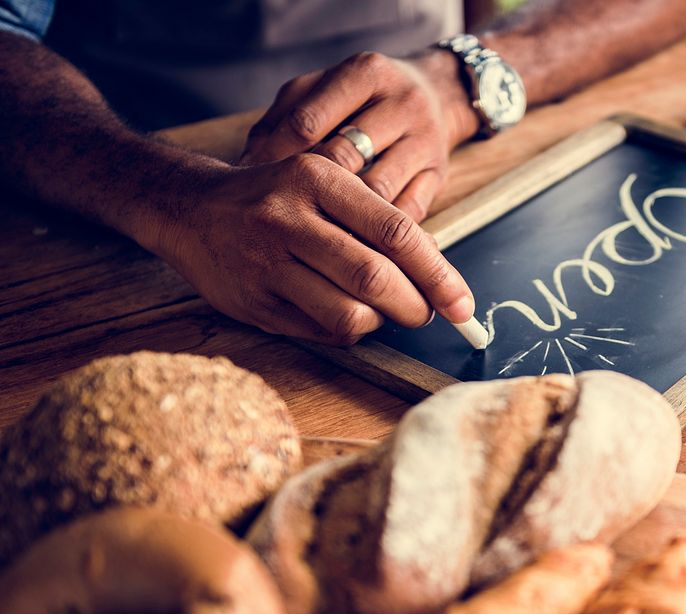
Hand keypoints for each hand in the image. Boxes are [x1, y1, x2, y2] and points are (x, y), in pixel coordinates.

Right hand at [148, 154, 474, 345]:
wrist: (191, 210)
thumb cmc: (277, 198)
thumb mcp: (324, 181)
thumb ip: (373, 219)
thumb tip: (437, 273)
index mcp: (317, 177)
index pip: (396, 232)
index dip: (438, 274)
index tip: (464, 304)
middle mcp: (289, 219)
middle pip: (375, 278)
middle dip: (415, 306)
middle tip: (427, 313)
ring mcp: (266, 265)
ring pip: (349, 315)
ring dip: (380, 323)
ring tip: (382, 311)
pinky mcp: (254, 304)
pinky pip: (321, 333)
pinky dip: (348, 332)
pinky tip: (345, 314)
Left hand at [239, 51, 477, 221]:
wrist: (439, 94)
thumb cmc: (362, 98)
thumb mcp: (322, 91)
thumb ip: (283, 119)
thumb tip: (246, 166)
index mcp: (365, 74)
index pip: (309, 121)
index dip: (276, 158)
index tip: (253, 186)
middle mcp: (401, 103)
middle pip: (344, 157)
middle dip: (305, 191)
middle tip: (278, 218)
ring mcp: (425, 141)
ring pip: (377, 192)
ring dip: (342, 220)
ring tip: (310, 240)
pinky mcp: (438, 175)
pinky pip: (404, 214)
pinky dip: (376, 235)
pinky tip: (350, 244)